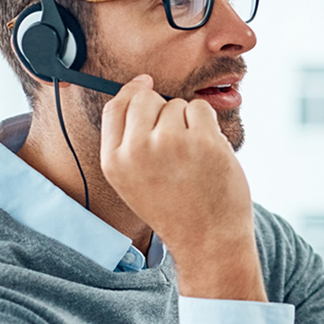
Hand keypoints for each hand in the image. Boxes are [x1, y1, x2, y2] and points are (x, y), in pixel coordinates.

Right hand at [100, 75, 264, 300]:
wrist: (208, 240)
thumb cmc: (176, 209)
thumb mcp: (134, 181)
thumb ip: (129, 140)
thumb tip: (140, 87)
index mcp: (115, 161)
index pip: (116, 107)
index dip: (131, 90)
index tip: (144, 84)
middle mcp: (137, 149)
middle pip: (147, 99)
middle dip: (164, 111)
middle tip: (178, 143)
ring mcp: (171, 143)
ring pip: (177, 104)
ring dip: (189, 123)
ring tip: (193, 159)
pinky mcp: (203, 141)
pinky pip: (202, 109)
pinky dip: (209, 126)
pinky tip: (209, 153)